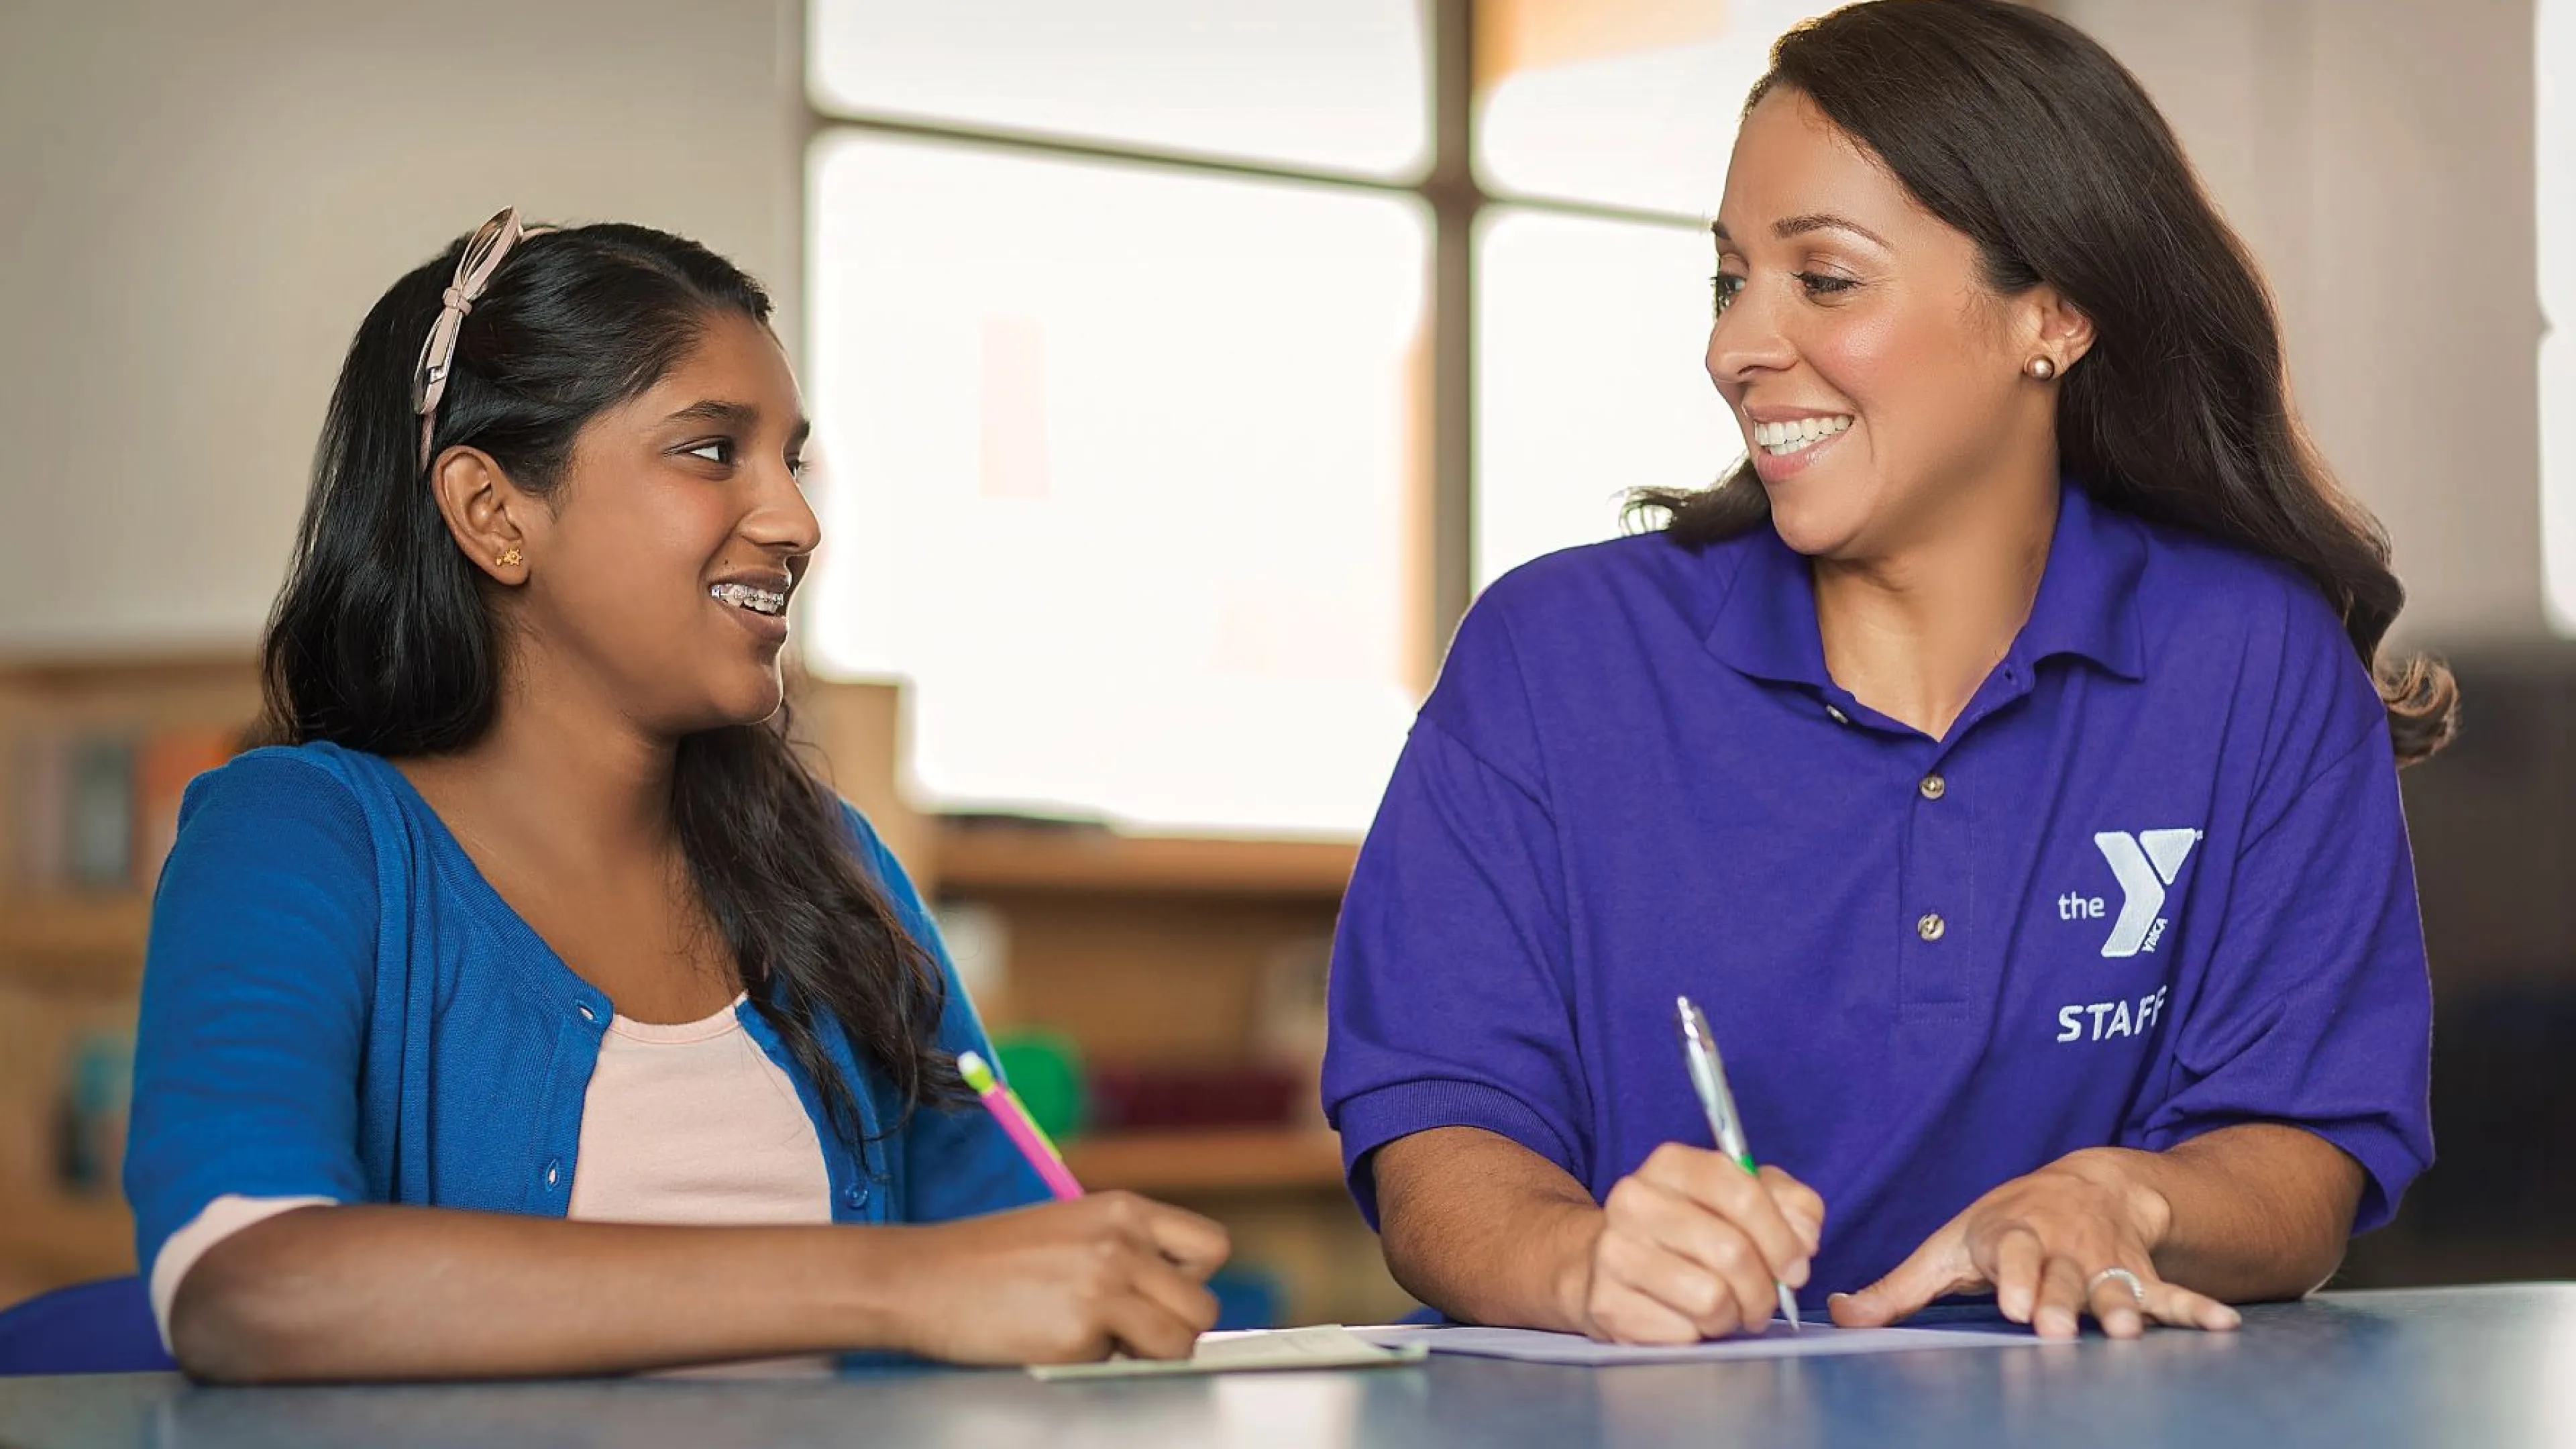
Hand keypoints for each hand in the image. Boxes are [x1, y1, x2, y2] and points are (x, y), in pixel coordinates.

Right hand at [883, 1191, 1230, 1363]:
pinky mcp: (1080, 1332)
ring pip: (1179, 1343)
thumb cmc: (987, 1260)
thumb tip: (1171, 1298)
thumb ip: (1125, 1251)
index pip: (1211, 1248)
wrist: (920, 1278)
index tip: (1162, 1296)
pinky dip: (1094, 1365)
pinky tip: (1052, 1343)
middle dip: (1173, 1329)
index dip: (1192, 1281)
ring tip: (1094, 1339)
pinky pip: (1121, 1366)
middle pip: (1204, 1306)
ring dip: (1147, 1355)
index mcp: (1123, 1209)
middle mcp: (1122, 1241)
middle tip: (1128, 1332)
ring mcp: (1104, 1286)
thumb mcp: (1071, 1229)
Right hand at [1560, 1143, 1823, 1343]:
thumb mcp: (1743, 1198)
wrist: (1607, 1262)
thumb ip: (1790, 1205)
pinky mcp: (1608, 1303)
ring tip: (1728, 1307)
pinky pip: (1684, 1333)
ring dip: (1734, 1314)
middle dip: (1764, 1287)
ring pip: (1710, 1298)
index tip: (1796, 1265)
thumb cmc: (1690, 1228)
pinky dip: (1700, 1334)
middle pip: (1731, 1252)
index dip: (1782, 1237)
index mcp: (1671, 1164)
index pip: (1742, 1193)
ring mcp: (1615, 1252)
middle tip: (1766, 1298)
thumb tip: (1804, 1238)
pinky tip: (1690, 1318)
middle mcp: (1634, 1201)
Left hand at [1829, 1148, 2241, 1338]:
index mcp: (2012, 1236)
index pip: (2011, 1254)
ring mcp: (2106, 1262)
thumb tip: (1839, 1315)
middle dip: (2061, 1300)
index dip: (2014, 1276)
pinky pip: (2172, 1293)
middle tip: (2057, 1327)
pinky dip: (2196, 1309)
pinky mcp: (2143, 1276)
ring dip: (2123, 1308)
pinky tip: (2223, 1327)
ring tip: (2130, 1332)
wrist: (2087, 1186)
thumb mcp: (1950, 1247)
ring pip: (2115, 1286)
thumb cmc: (2005, 1226)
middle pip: (2062, 1276)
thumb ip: (1899, 1289)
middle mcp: (2062, 1248)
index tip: (2014, 1303)